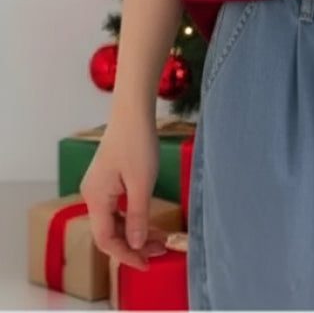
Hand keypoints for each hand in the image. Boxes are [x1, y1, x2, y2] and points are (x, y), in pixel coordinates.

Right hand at [79, 117, 169, 271]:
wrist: (133, 111)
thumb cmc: (137, 141)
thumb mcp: (141, 183)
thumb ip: (137, 216)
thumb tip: (135, 244)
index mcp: (95, 198)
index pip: (106, 239)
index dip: (126, 255)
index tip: (147, 263)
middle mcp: (92, 195)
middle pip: (110, 231)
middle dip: (134, 244)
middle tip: (160, 251)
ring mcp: (99, 187)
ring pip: (115, 220)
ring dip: (135, 232)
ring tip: (159, 239)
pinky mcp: (108, 179)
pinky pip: (117, 208)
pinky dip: (133, 218)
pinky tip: (149, 222)